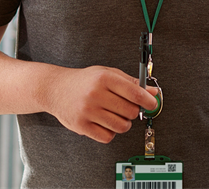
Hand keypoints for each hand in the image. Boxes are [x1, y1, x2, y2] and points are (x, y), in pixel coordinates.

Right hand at [42, 65, 158, 142]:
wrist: (55, 88)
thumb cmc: (84, 81)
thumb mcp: (107, 73)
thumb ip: (130, 82)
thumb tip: (152, 92)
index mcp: (104, 78)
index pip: (134, 92)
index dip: (148, 101)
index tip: (152, 104)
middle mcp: (96, 94)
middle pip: (130, 111)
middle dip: (133, 112)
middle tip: (126, 108)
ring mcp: (88, 111)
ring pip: (121, 126)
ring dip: (122, 123)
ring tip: (114, 115)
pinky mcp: (81, 125)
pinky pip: (107, 136)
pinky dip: (109, 132)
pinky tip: (104, 123)